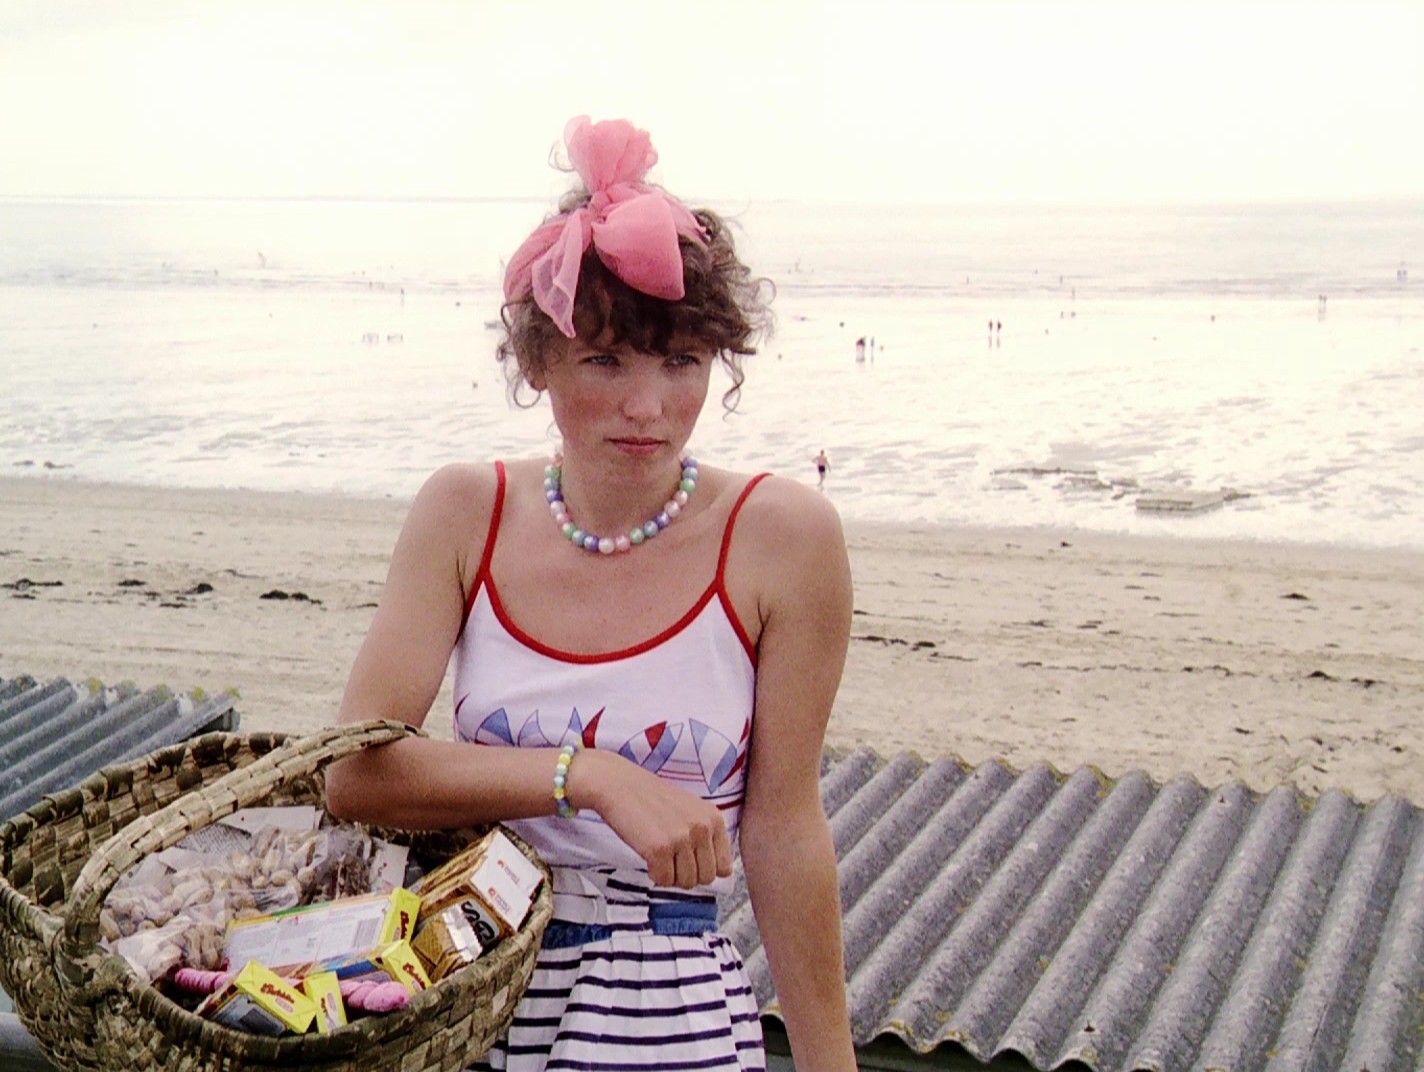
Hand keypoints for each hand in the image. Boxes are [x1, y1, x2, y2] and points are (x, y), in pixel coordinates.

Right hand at [569, 749, 732, 888]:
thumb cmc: (653, 800)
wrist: (619, 785)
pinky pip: (663, 881)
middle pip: (706, 879)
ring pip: (685, 883)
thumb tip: (722, 873)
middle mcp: (702, 828)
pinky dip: (654, 874)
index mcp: (714, 818)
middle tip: (670, 858)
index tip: (688, 858)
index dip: (704, 868)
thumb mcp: (692, 810)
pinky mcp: (659, 849)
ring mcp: (681, 838)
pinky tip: (648, 855)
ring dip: (670, 875)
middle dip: (687, 875)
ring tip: (659, 854)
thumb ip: (708, 836)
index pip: (724, 867)